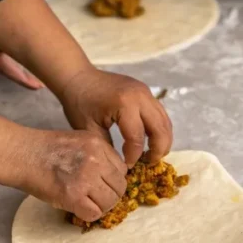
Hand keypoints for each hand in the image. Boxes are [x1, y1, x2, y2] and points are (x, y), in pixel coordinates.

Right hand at [15, 128, 127, 221]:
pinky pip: (94, 213)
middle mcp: (96, 160)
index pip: (121, 169)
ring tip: (86, 203)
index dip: (112, 180)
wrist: (21, 154)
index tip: (101, 185)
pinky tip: (77, 208)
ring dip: (100, 206)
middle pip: (120, 187)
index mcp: (98, 144)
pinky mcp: (74, 196)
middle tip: (95, 198)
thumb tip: (109, 178)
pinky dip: (87, 215)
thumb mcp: (78, 141)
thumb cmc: (44, 149)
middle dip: (110, 195)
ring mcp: (86, 178)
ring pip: (110, 202)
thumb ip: (97, 156)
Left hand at [56, 66, 172, 166]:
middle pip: (160, 129)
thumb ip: (106, 147)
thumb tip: (120, 165)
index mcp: (124, 104)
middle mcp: (140, 96)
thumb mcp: (88, 129)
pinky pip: (160, 113)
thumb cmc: (78, 102)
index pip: (137, 138)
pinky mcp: (145, 92)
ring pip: (165, 121)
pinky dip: (159, 129)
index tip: (127, 166)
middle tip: (149, 164)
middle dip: (158, 150)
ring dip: (163, 140)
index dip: (134, 156)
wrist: (78, 76)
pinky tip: (150, 141)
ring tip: (152, 155)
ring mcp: (145, 92)